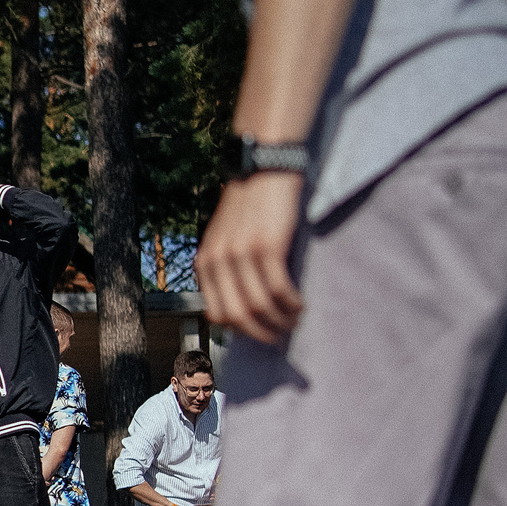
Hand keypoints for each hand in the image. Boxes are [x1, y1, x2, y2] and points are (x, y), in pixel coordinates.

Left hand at [199, 173, 305, 343]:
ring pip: (259, 306)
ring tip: (294, 321)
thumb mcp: (225, 238)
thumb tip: (242, 306)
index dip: (241, 331)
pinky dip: (291, 303)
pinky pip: (279, 288)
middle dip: (261, 333)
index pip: (217, 314)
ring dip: (281, 321)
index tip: (260, 334)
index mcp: (205, 263)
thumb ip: (226, 268)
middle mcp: (218, 261)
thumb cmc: (250, 206)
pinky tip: (300, 305)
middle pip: (238, 316)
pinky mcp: (266, 246)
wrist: (264, 168)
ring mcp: (241, 254)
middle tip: (280, 337)